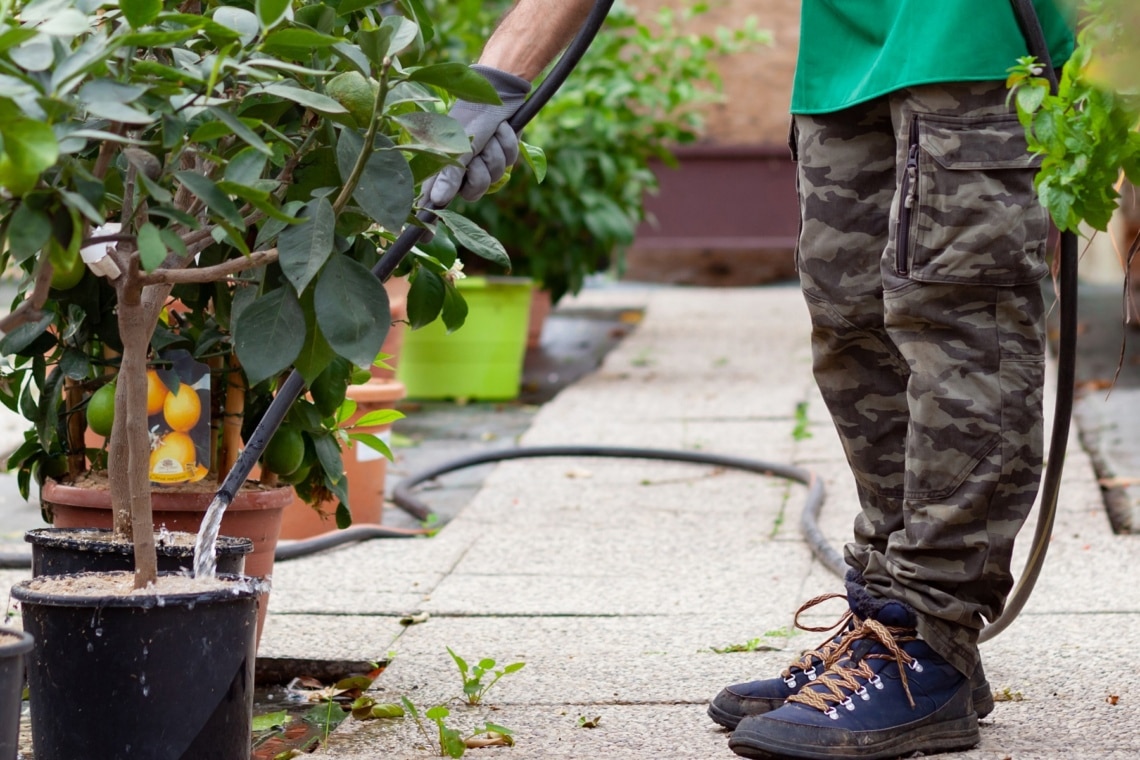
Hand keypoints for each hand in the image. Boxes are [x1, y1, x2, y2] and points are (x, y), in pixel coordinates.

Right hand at [423, 65, 530, 206]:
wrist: (500, 90)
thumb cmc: (474, 112)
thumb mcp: (462, 144)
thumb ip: (451, 173)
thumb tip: (436, 200)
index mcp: (444, 161)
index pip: (439, 193)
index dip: (445, 197)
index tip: (440, 206)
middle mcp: (462, 165)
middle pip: (474, 190)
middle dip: (482, 169)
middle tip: (479, 150)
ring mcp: (483, 160)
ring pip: (495, 176)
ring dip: (497, 153)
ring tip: (492, 134)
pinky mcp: (501, 154)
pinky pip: (510, 162)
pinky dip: (509, 145)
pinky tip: (503, 130)